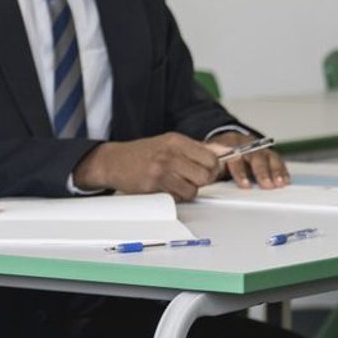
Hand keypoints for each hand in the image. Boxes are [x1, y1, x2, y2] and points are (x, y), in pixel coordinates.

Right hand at [74, 133, 222, 199]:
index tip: (206, 170)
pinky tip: (164, 188)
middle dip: (202, 181)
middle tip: (191, 179)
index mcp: (176, 140)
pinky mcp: (153, 185)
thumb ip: (196, 148)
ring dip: (187, 191)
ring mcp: (161, 170)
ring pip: (193, 190)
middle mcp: (170, 153)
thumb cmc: (141, 153)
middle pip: (206, 175)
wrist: (113, 161)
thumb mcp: (168, 143)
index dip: (213, 168)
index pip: (211, 157)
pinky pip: (177, 197)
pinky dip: (174, 196)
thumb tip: (225, 152)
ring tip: (175, 184)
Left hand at [207, 131, 290, 188]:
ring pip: (268, 158)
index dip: (240, 172)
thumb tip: (201, 177)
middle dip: (261, 172)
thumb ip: (207, 166)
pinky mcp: (268, 153)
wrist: (226, 141)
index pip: (235, 157)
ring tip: (279, 183)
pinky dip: (281, 170)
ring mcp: (258, 147)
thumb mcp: (209, 157)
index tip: (244, 184)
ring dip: (275, 171)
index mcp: (228, 144)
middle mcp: (245, 144)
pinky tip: (284, 179)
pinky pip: (277, 160)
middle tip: (266, 185)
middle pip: (255, 157)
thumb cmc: (217, 154)